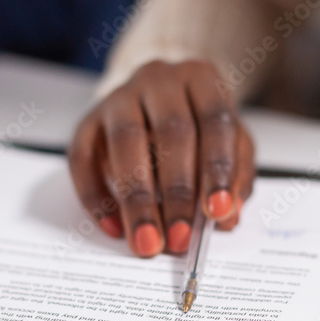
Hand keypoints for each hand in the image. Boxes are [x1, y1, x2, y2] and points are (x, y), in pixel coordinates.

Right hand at [69, 60, 254, 257]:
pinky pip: (83, 158)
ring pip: (125, 142)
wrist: (156, 100)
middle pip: (171, 131)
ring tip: (147, 242)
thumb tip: (228, 216)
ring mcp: (119, 96)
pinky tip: (114, 227)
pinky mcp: (88, 120)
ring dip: (137, 199)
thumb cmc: (199, 126)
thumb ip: (236, 177)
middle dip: (177, 193)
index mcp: (201, 79)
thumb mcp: (231, 144)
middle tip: (180, 238)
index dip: (217, 168)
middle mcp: (159, 79)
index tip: (217, 212)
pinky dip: (96, 197)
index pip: (214, 121)